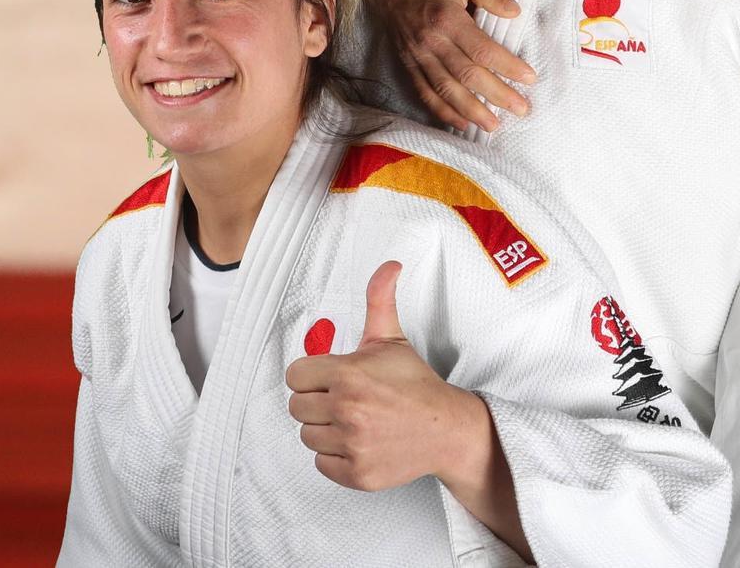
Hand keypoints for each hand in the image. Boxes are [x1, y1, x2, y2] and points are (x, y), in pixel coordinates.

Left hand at [286, 262, 489, 492]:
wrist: (444, 428)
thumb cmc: (414, 382)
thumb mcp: (392, 337)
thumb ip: (380, 298)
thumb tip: (390, 265)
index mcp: (348, 374)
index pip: (295, 376)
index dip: (311, 374)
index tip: (329, 376)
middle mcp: (346, 410)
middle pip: (297, 406)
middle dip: (317, 400)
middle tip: (343, 397)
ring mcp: (351, 445)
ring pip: (307, 436)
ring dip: (325, 428)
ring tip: (352, 418)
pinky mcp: (356, 474)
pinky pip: (321, 464)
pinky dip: (335, 455)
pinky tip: (357, 440)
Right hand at [371, 0, 534, 132]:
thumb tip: (516, 12)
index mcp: (447, 18)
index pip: (482, 50)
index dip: (507, 66)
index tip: (529, 78)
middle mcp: (431, 41)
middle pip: (467, 75)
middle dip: (496, 95)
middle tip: (522, 109)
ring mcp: (417, 55)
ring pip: (446, 90)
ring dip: (471, 111)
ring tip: (494, 126)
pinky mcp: (408, 63)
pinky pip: (424, 92)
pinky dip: (442, 111)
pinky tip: (462, 123)